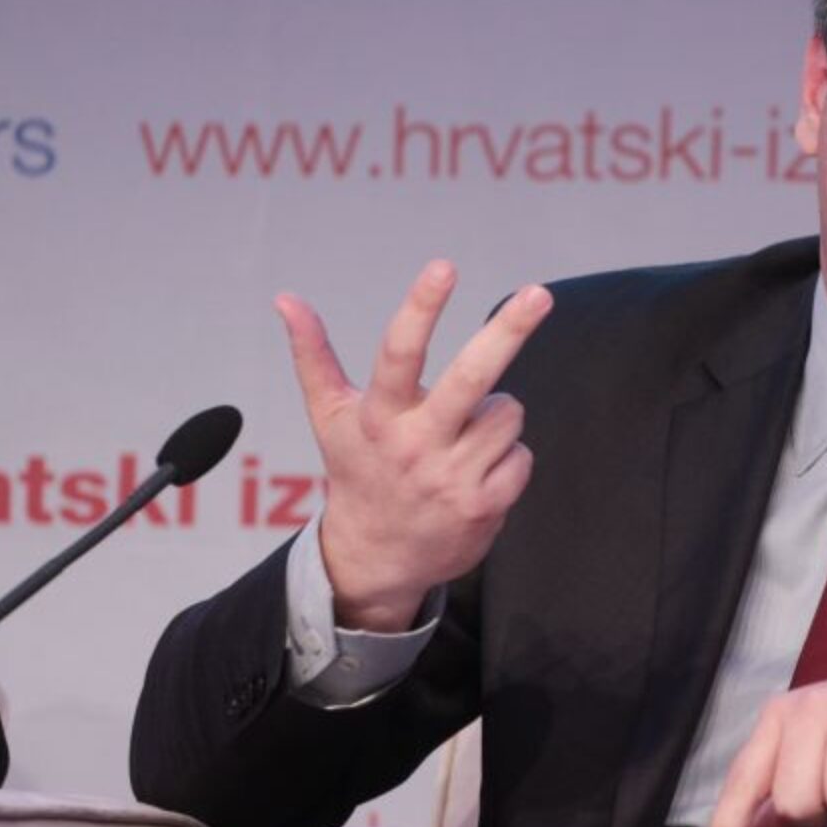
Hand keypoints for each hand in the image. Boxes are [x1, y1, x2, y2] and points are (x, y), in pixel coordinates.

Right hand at [274, 260, 551, 631]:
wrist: (375, 559)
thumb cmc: (359, 470)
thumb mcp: (330, 417)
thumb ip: (313, 356)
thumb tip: (285, 298)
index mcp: (379, 416)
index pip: (399, 353)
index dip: (421, 307)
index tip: (443, 266)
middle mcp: (416, 445)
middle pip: (471, 378)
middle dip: (509, 332)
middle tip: (540, 295)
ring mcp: (453, 478)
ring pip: (507, 413)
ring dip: (495, 417)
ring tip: (461, 439)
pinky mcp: (484, 505)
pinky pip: (522, 455)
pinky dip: (507, 457)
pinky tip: (476, 472)